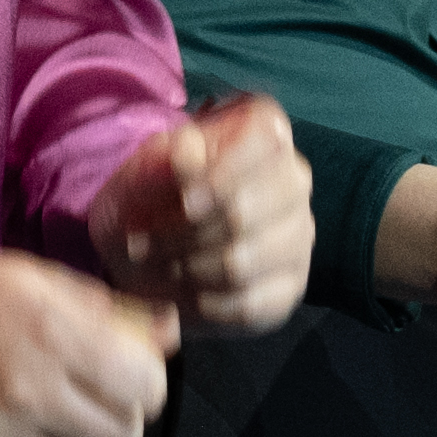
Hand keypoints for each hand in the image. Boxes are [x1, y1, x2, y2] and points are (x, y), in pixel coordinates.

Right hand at [0, 251, 173, 436]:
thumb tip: (170, 332)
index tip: (129, 376)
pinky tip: (14, 436)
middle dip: (118, 420)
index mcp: (56, 337)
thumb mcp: (39, 281)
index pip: (146, 390)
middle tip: (95, 402)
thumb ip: (108, 308)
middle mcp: (32, 393)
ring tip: (52, 418)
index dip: (146, 385)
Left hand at [78, 90, 316, 337]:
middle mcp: (294, 178)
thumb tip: (188, 150)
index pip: (263, 144)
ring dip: (183, 271)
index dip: (223, 176)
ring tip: (150, 270)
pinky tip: (178, 295)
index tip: (183, 202)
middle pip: (245, 212)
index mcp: (265, 131)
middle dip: (182, 235)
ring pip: (241, 263)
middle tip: (138, 247)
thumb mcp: (143, 169)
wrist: (153, 245)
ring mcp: (299, 235)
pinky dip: (204, 304)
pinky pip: (250, 304)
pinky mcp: (291, 284)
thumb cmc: (151, 194)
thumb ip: (162, 156)